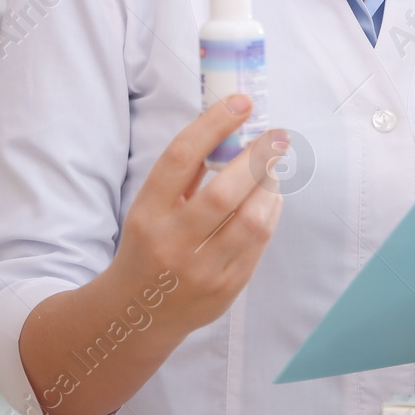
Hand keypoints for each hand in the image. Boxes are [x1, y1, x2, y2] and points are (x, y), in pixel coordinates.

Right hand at [112, 94, 288, 332]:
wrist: (138, 312)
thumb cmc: (148, 245)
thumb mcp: (149, 207)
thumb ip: (184, 173)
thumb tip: (229, 127)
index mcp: (147, 212)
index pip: (181, 158)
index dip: (214, 125)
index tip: (241, 103)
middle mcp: (171, 242)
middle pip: (224, 192)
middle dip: (258, 157)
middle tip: (276, 136)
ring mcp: (200, 270)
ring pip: (251, 221)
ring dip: (271, 186)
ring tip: (274, 168)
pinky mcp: (225, 290)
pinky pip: (259, 245)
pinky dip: (271, 214)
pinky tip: (270, 198)